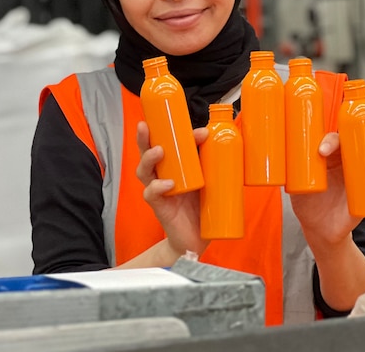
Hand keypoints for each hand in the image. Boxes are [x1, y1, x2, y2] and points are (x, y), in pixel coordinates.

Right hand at [136, 121, 209, 257]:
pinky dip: (158, 187)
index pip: (166, 144)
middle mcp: (162, 176)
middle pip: (146, 153)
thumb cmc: (201, 206)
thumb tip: (221, 141)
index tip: (199, 132)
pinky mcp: (160, 207)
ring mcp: (159, 191)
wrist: (198, 238)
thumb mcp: (209, 180)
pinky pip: (151, 194)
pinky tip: (168, 184)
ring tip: (159, 151)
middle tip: (145, 126)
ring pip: (144, 171)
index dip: (175, 134)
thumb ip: (211, 162)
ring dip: (148, 159)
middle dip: (144, 138)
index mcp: (173, 166)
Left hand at [290, 121, 364, 247]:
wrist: (320, 229)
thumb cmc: (307, 202)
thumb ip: (295, 173)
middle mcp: (351, 160)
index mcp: (333, 154)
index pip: (337, 138)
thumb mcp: (297, 186)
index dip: (332, 139)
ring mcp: (364, 175)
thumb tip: (290, 160)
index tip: (322, 152)